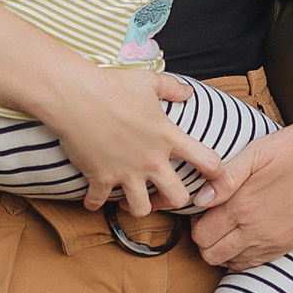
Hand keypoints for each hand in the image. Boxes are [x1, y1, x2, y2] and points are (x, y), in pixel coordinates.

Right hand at [40, 67, 230, 216]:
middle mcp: (151, 161)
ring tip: (131, 196)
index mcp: (168, 138)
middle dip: (175, 199)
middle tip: (165, 191)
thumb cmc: (114, 86)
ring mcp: (126, 173)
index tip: (212, 173)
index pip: (207, 161)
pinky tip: (93, 194)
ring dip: (138, 206)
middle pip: (178, 198)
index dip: (215, 170)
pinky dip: (94, 201)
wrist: (77, 96)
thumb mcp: (149, 82)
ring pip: (142, 210)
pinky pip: (97, 202)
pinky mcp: (100, 178)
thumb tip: (188, 92)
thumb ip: (173, 88)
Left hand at [191, 118, 292, 270]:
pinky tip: (246, 233)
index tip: (204, 205)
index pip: (200, 234)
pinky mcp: (288, 245)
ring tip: (229, 223)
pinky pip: (253, 264)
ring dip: (222, 247)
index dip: (195, 220)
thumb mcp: (259, 151)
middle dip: (204, 237)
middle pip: (210, 254)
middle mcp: (255, 231)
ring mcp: (273, 242)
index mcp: (243, 205)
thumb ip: (226, 176)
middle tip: (212, 215)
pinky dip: (241, 255)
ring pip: (229, 263)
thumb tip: (200, 198)